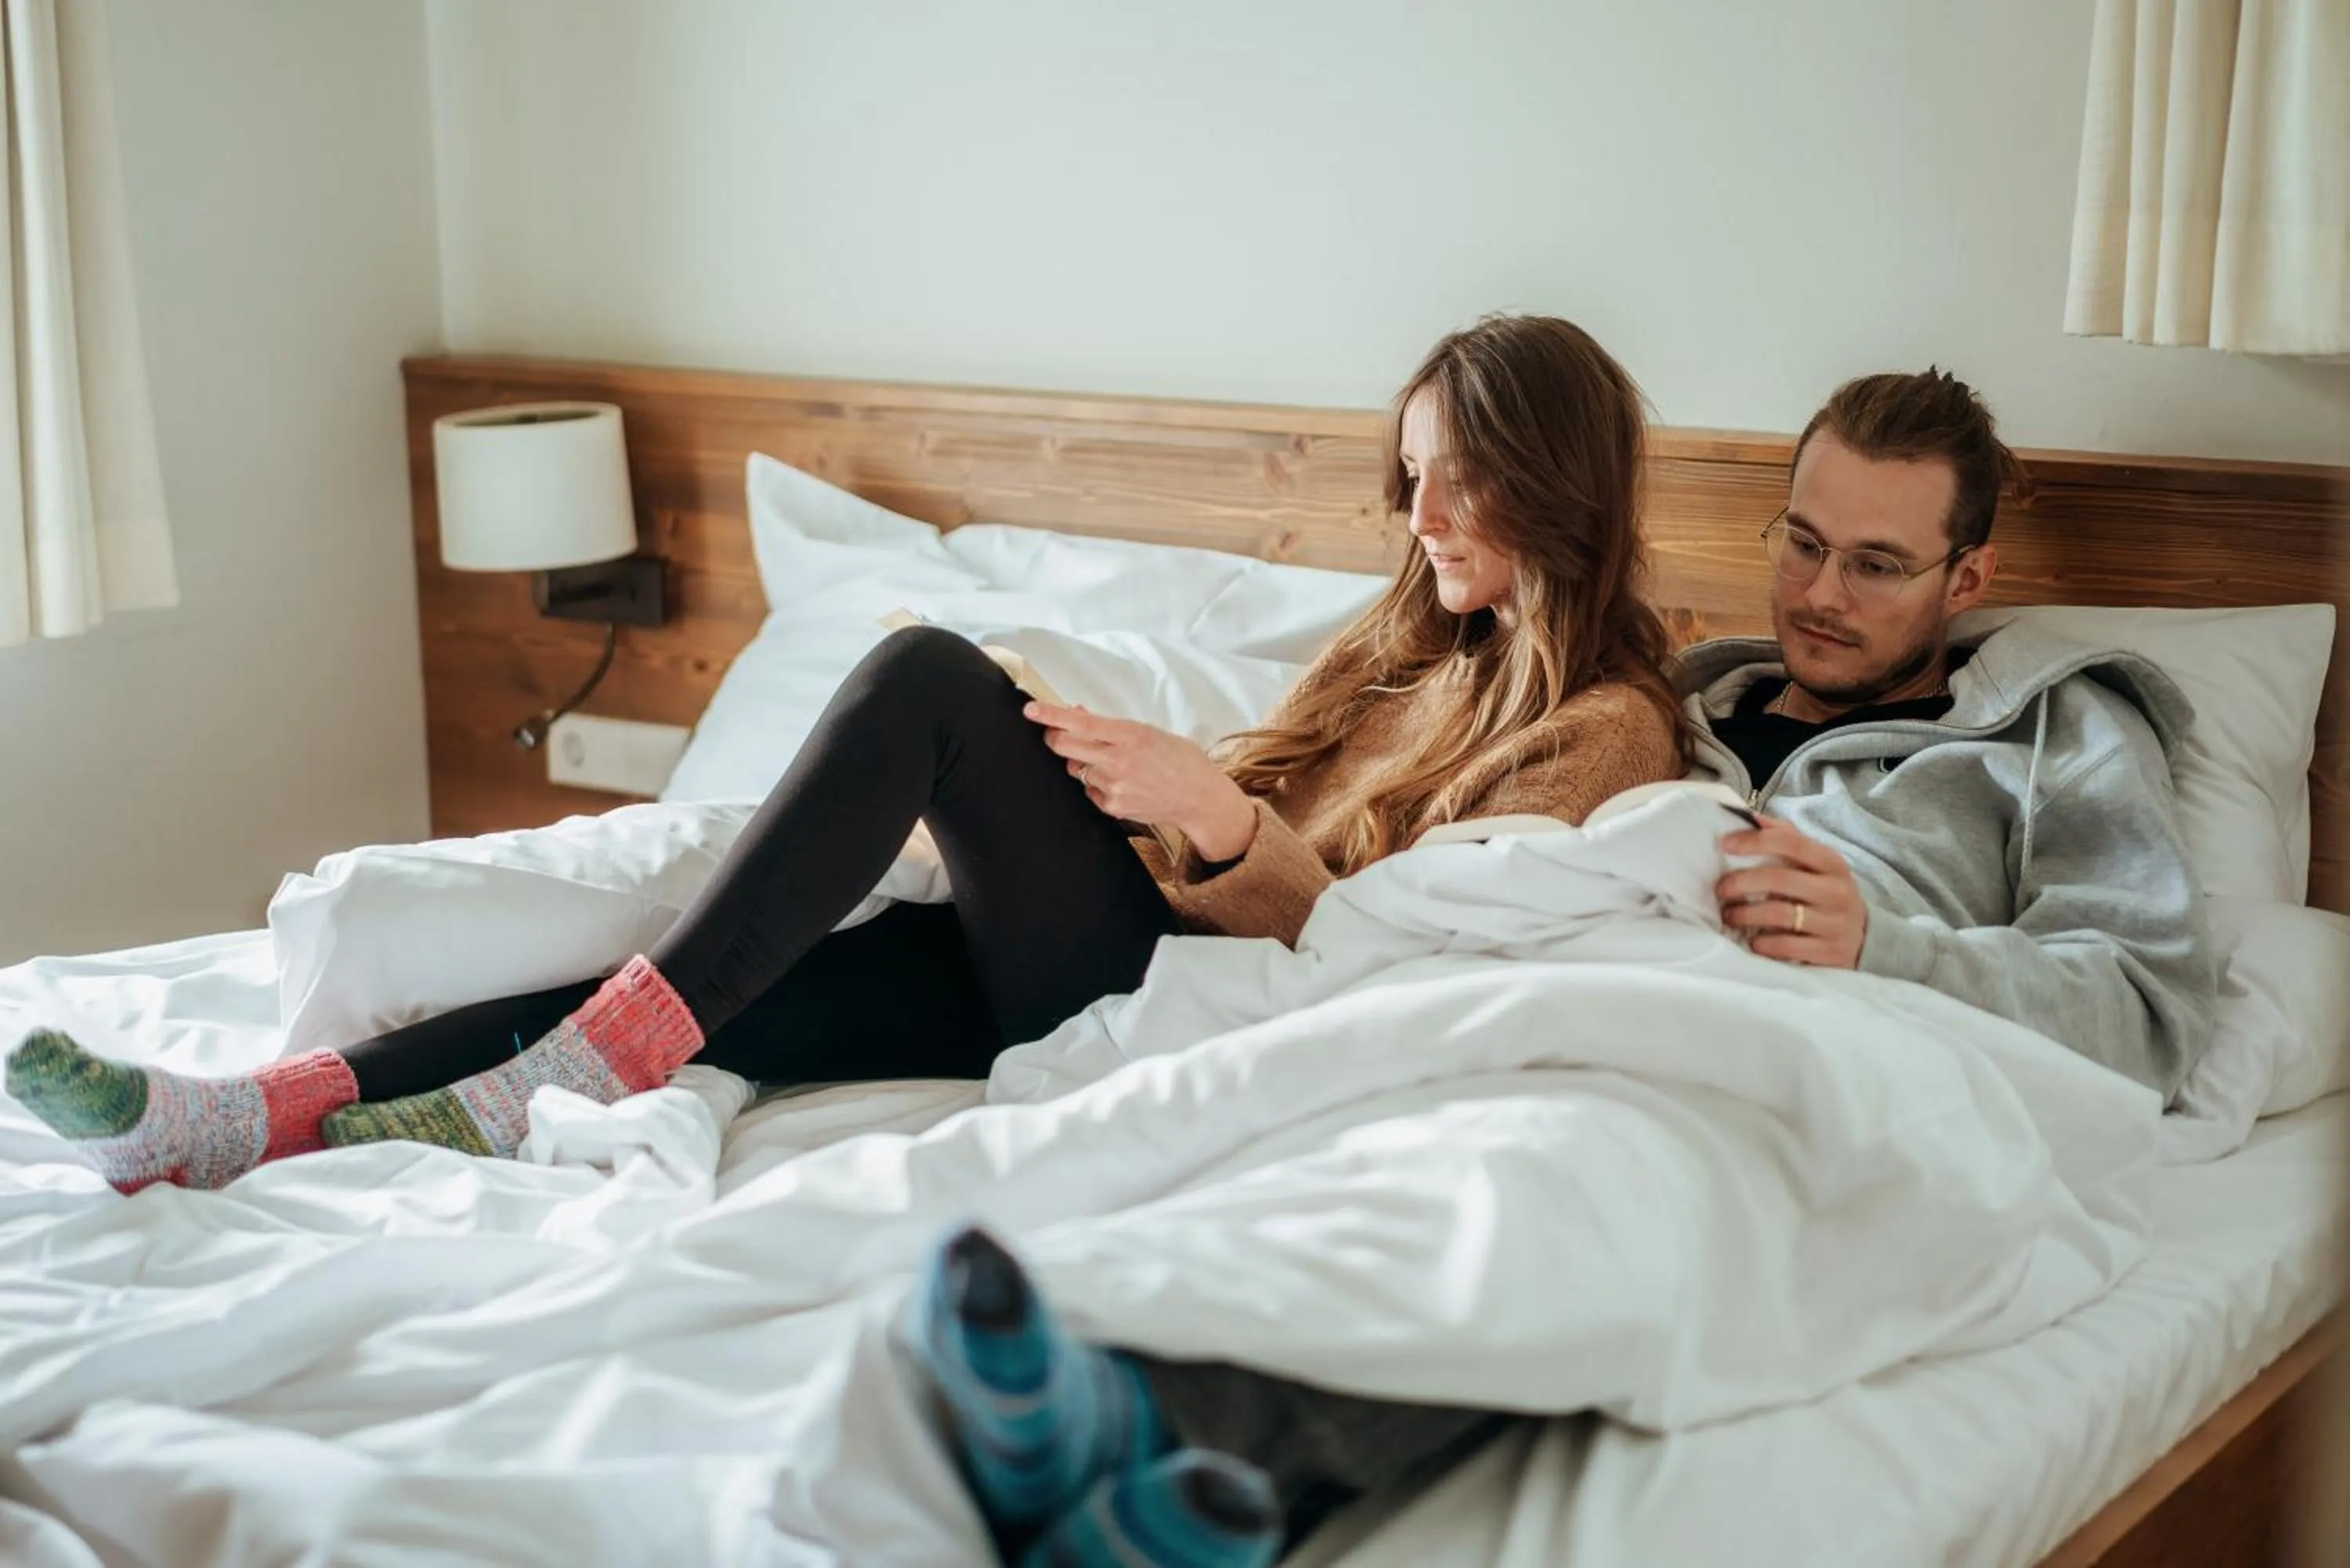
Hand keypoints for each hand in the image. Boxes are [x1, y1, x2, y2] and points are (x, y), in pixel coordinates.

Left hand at [1026, 702, 1258, 858]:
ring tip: (1111, 764)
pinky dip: (1096, 784)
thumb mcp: (1149, 732)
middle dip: (1054, 738)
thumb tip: (1076, 715)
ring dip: (1081, 762)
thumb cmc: (1179, 759)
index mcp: (1130, 734)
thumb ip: (1111, 726)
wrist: (1200, 799)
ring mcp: (1114, 785)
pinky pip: (1089, 790)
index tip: (1030, 710)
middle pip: (1063, 747)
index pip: (1079, 723)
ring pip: (1075, 768)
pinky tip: (1122, 783)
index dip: (1050, 715)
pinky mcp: (1112, 806)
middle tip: (1057, 735)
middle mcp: (1118, 760)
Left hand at [1716, 816, 1868, 967]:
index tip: (1724, 844)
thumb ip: (1787, 839)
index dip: (1754, 841)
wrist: (1865, 939)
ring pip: (1779, 914)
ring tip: (1729, 916)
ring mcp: (1835, 923)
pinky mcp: (1830, 952)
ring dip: (1744, 915)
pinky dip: (1763, 944)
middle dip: (1741, 883)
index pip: (1791, 842)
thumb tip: (1752, 817)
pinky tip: (1753, 943)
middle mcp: (1836, 890)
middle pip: (1779, 879)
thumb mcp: (1817, 865)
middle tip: (1720, 889)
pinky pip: (1786, 946)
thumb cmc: (1826, 894)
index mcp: (1831, 863)